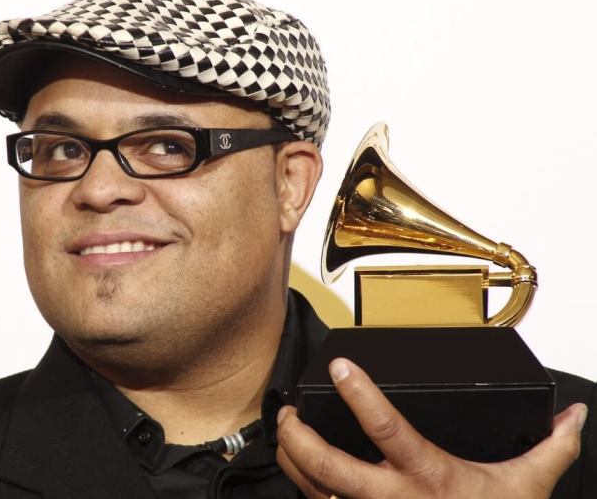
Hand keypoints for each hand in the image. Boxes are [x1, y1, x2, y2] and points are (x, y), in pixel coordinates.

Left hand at [277, 358, 586, 498]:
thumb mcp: (525, 487)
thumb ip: (550, 449)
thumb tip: (572, 417)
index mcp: (428, 477)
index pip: (387, 430)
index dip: (361, 397)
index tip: (340, 367)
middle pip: (331, 468)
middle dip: (300, 440)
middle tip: (289, 413)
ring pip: (316, 492)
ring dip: (293, 462)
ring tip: (285, 434)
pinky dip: (306, 490)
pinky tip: (300, 471)